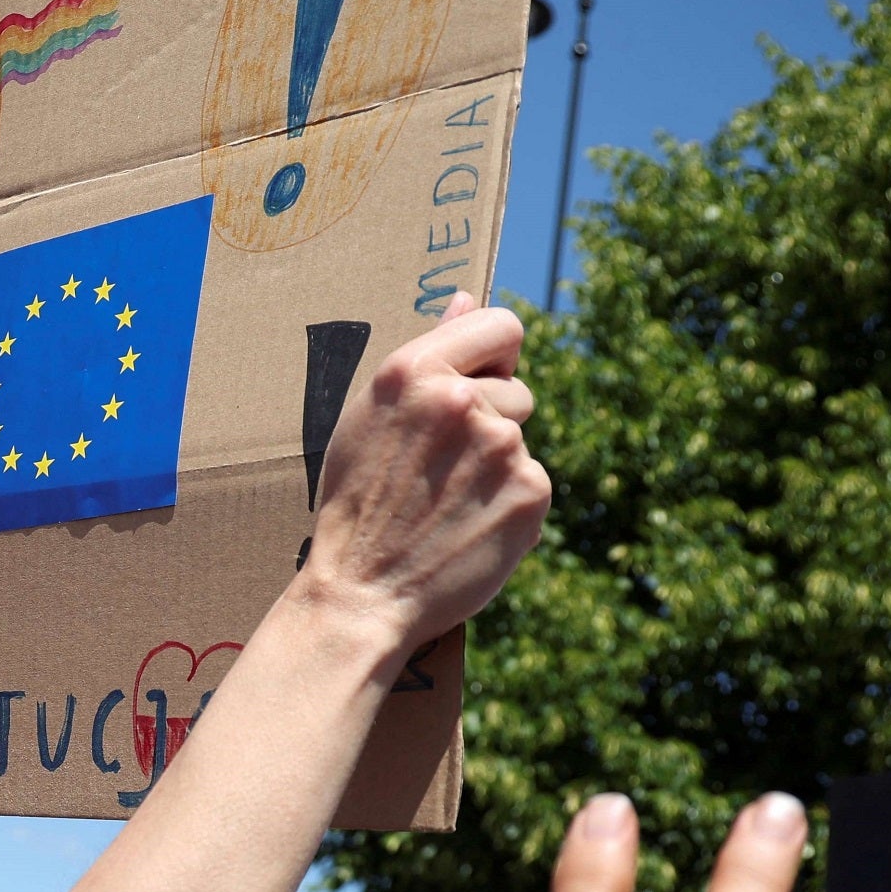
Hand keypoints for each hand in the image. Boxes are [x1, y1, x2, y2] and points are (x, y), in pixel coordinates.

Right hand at [303, 291, 550, 666]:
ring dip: (496, 468)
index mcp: (413, 371)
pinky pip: (533, 484)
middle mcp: (460, 399)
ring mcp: (500, 446)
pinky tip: (469, 529)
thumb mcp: (372, 417)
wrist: (361, 594)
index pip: (501, 326)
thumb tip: (466, 298)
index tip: (480, 385)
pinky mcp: (530, 491)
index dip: (496, 357)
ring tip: (448, 505)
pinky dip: (510, 507)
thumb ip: (429, 356)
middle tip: (441, 472)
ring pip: (521, 443)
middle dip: (492, 424)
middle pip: (517, 391)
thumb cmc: (357, 505)